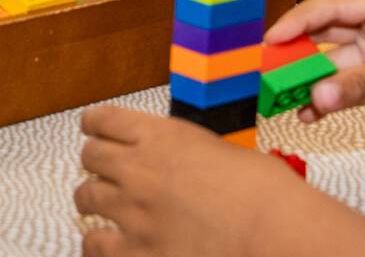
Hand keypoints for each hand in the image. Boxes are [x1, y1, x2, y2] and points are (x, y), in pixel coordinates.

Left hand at [74, 106, 317, 255]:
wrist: (277, 234)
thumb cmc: (267, 194)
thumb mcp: (223, 152)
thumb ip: (189, 155)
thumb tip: (183, 167)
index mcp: (161, 137)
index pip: (104, 120)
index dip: (95, 126)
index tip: (93, 131)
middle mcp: (139, 169)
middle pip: (91, 157)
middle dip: (96, 162)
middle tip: (102, 171)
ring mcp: (134, 212)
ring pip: (86, 197)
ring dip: (91, 199)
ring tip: (95, 205)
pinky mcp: (138, 252)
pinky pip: (95, 245)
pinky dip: (94, 244)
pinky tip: (98, 245)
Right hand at [262, 0, 364, 136]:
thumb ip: (363, 85)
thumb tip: (318, 96)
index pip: (329, 8)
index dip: (295, 23)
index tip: (267, 43)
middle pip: (327, 37)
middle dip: (297, 54)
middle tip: (266, 73)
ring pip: (337, 68)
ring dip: (313, 83)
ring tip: (284, 100)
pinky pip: (352, 92)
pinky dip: (332, 101)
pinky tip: (314, 113)